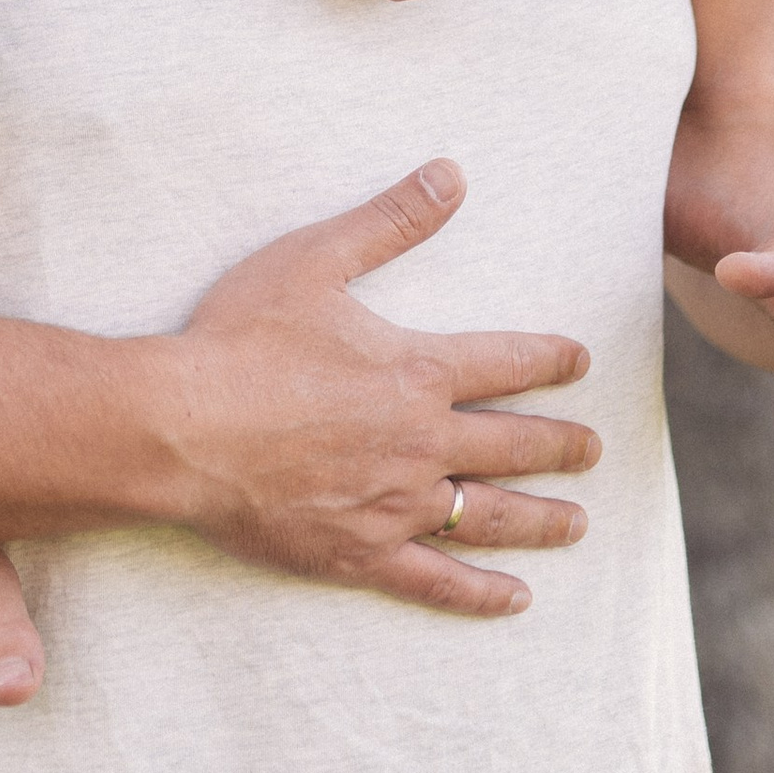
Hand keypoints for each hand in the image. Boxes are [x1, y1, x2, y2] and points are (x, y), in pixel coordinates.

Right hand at [160, 159, 597, 613]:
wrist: (179, 428)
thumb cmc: (238, 339)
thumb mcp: (314, 260)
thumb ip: (390, 220)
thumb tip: (453, 173)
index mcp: (417, 371)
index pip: (508, 363)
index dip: (552, 359)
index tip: (580, 361)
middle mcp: (421, 443)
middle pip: (513, 446)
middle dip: (561, 446)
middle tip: (594, 449)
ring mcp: (393, 505)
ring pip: (488, 517)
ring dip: (541, 520)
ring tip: (578, 523)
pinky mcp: (358, 553)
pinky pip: (435, 581)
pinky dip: (480, 594)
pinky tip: (514, 598)